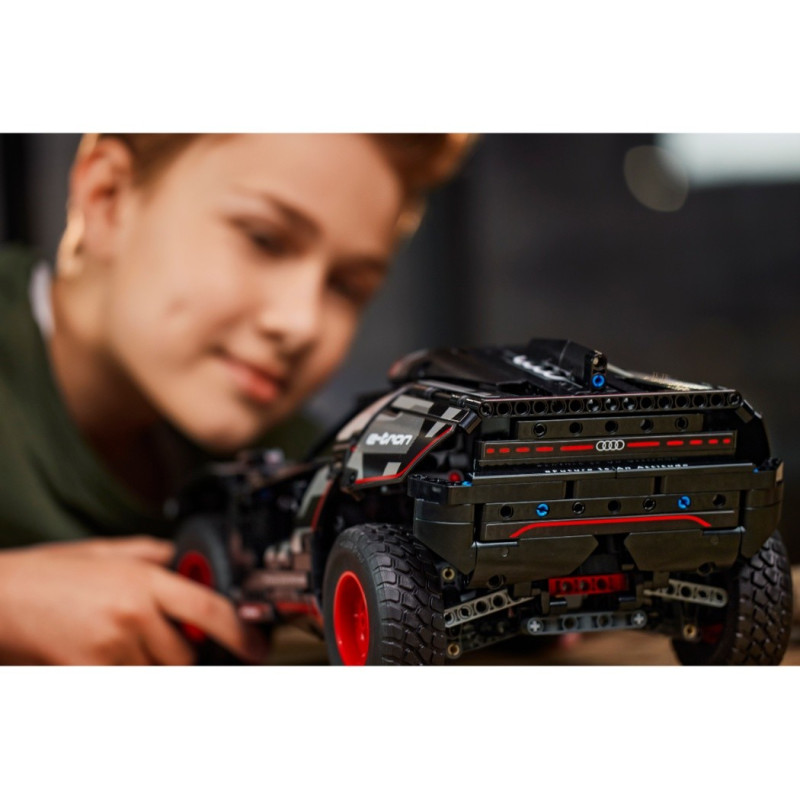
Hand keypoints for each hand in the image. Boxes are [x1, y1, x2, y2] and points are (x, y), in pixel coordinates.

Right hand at [0, 536, 268, 664]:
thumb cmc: (50, 573)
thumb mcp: (109, 551)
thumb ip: (155, 555)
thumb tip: (188, 559)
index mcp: (145, 580)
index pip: (210, 610)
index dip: (241, 633)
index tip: (256, 647)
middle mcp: (134, 614)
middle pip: (186, 654)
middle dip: (183, 653)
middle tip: (165, 640)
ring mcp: (111, 647)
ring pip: (158, 675)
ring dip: (153, 667)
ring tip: (126, 643)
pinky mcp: (88, 673)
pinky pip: (126, 685)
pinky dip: (127, 675)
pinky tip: (110, 656)